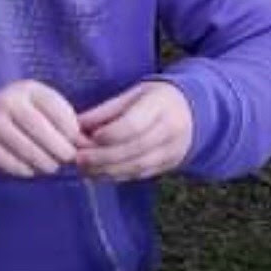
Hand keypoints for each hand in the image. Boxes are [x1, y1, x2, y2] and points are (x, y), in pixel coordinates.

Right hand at [0, 80, 79, 176]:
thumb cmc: (24, 113)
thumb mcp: (42, 106)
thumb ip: (65, 120)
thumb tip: (86, 144)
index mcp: (27, 89)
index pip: (56, 109)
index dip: (71, 130)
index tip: (76, 142)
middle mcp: (6, 102)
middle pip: (40, 129)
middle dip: (59, 149)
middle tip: (67, 159)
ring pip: (26, 148)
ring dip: (44, 163)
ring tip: (51, 166)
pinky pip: (10, 163)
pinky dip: (25, 170)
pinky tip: (30, 169)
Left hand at [76, 81, 192, 180]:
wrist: (194, 112)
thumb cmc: (156, 99)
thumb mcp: (134, 94)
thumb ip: (107, 110)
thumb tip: (77, 124)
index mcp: (161, 106)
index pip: (134, 124)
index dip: (109, 134)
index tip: (87, 137)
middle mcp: (170, 130)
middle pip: (134, 149)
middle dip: (102, 157)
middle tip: (78, 158)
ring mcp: (172, 151)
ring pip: (136, 166)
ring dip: (106, 170)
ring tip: (83, 169)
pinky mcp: (168, 166)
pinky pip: (139, 174)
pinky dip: (116, 176)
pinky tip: (97, 174)